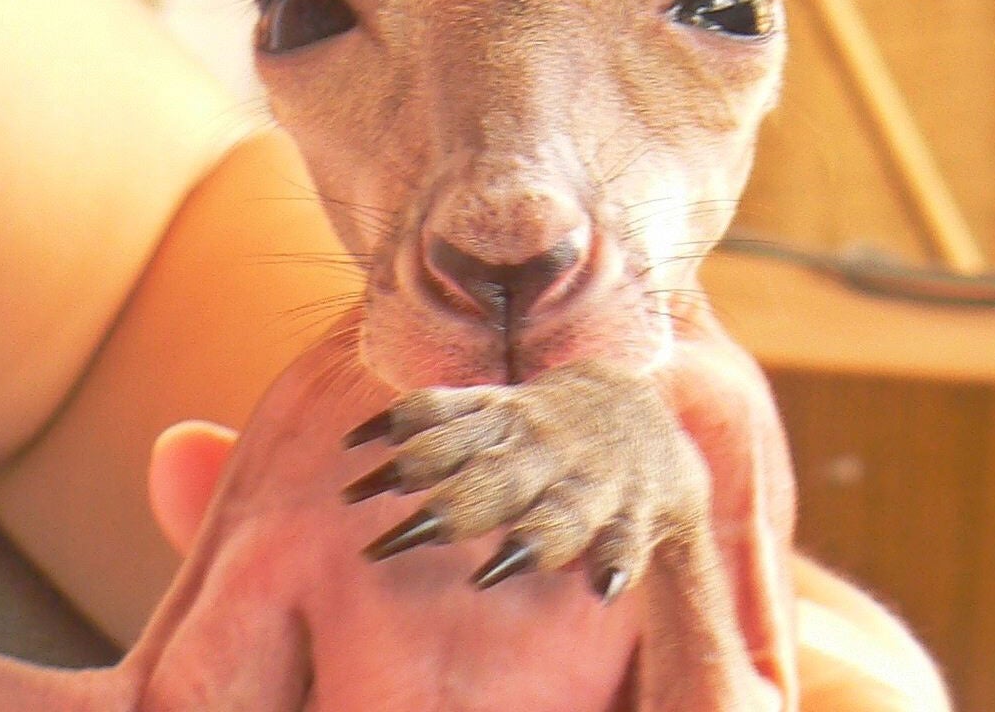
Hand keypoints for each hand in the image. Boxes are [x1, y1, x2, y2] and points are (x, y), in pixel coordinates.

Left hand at [342, 359, 712, 600]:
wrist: (642, 410)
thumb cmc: (544, 422)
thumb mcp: (494, 407)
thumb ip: (434, 419)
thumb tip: (352, 440)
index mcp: (506, 422)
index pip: (446, 432)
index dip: (399, 459)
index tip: (351, 493)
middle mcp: (543, 452)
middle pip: (495, 480)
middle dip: (452, 508)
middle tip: (401, 540)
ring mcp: (588, 483)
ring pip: (559, 513)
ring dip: (531, 540)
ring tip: (495, 570)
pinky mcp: (631, 514)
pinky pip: (624, 541)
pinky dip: (615, 563)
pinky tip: (601, 586)